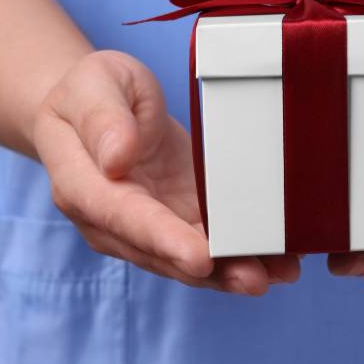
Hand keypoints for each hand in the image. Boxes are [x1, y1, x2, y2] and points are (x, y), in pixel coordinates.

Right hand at [34, 50, 300, 293]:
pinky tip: (279, 257)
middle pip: (163, 252)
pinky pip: (208, 241)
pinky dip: (242, 251)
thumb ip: (102, 119)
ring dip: (234, 269)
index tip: (199, 258)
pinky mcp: (177, 219)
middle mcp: (112, 220)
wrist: (95, 104)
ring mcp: (147, 225)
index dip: (164, 240)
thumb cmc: (90, 91)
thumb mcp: (92, 85)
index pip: (125, 218)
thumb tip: (117, 158)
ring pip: (189, 258)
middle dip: (212, 269)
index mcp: (83, 186)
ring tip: (280, 272)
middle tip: (258, 278)